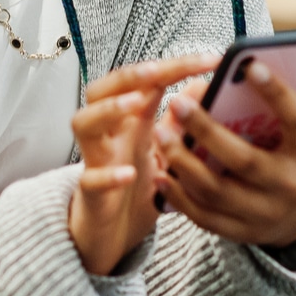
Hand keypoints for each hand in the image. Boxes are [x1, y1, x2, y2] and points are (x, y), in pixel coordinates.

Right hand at [68, 53, 218, 275]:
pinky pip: (90, 179)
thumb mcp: (166, 154)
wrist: (111, 235)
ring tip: (135, 105)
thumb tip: (204, 88)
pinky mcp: (91, 193)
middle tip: (158, 70)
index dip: (175, 67)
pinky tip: (128, 173)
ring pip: (84, 123)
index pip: (145, 82)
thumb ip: (181, 124)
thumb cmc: (136, 189)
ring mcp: (96, 160)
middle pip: (101, 90)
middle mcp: (109, 134)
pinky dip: (107, 174)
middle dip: (129, 76)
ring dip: (108, 110)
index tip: (211, 60)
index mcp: (130, 121)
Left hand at [155, 60, 295, 247]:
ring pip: (216, 191)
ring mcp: (264, 213)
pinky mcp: (240, 231)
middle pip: (245, 160)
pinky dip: (179, 196)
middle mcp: (289, 185)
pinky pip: (204, 216)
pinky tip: (161, 172)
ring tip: (161, 133)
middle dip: (207, 131)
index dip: (277, 93)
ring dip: (183, 163)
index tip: (249, 66)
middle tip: (177, 102)